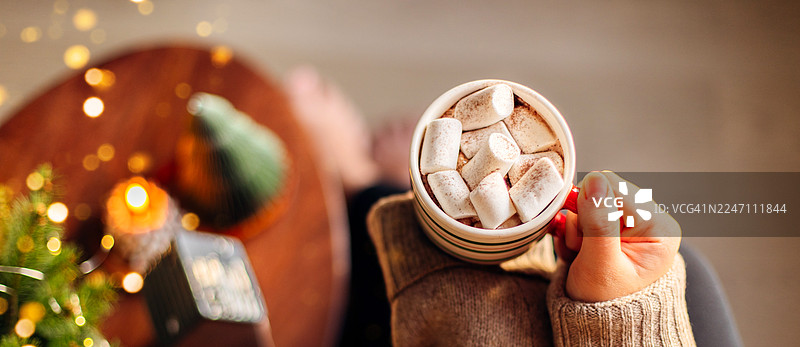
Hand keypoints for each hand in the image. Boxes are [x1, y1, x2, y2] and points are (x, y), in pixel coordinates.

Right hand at [553, 171, 680, 301]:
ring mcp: (629, 225)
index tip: (585, 238)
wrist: (600, 327)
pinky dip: (573, 233)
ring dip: (575, 229)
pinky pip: (582, 215)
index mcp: (658, 227)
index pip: (616, 188)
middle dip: (582, 220)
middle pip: (601, 193)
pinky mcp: (611, 230)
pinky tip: (577, 252)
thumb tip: (594, 179)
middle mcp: (648, 221)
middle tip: (584, 250)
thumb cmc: (605, 303)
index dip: (589, 206)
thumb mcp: (600, 263)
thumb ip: (598, 221)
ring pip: (587, 204)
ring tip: (581, 255)